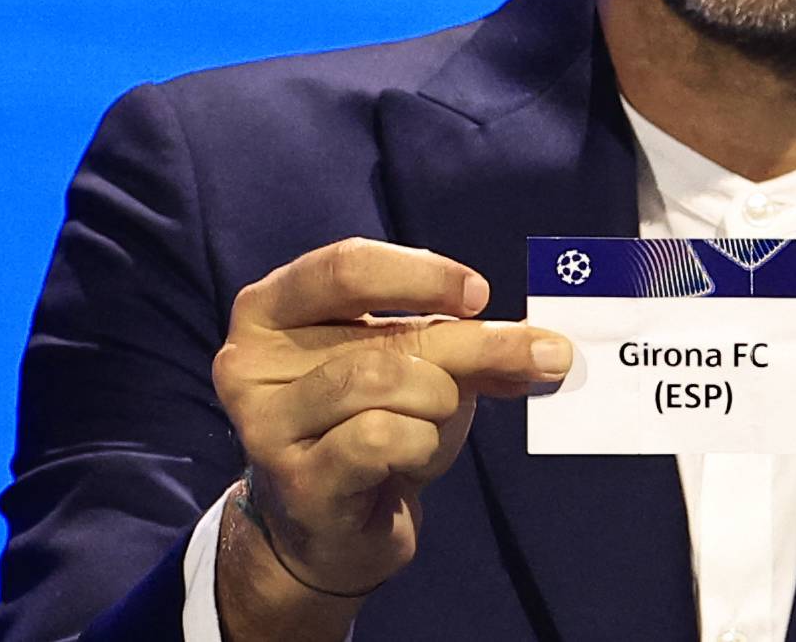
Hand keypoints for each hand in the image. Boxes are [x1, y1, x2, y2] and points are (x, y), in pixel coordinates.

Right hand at [211, 238, 569, 629]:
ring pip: (384, 384)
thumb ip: (467, 343)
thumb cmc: (368, 426)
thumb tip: (545, 347)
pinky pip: (380, 440)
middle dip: (471, 346)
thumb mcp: (417, 367)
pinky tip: (411, 459)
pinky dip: (420, 444)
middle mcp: (249, 361)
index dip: (422, 274)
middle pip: (383, 336)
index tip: (480, 295)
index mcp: (271, 308)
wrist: (330, 528)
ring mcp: (266, 425)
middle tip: (540, 355)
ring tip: (436, 421)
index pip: (346, 267)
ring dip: (439, 402)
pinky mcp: (297, 481)